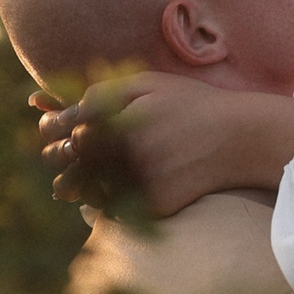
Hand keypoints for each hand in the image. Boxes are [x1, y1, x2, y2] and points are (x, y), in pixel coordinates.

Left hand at [33, 74, 293, 218]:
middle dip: (64, 159)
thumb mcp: (146, 83)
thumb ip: (101, 92)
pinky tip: (117, 189)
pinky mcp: (156, 205)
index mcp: (122, 121)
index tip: (53, 131)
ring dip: (81, 185)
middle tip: (61, 156)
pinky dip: (111, 202)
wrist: (239, 137)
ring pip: (92, 191)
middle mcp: (128, 154)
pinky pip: (119, 209)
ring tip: (77, 180)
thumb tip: (57, 110)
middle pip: (77, 164)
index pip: (71, 132)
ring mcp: (143, 182)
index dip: (55, 130)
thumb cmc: (189, 104)